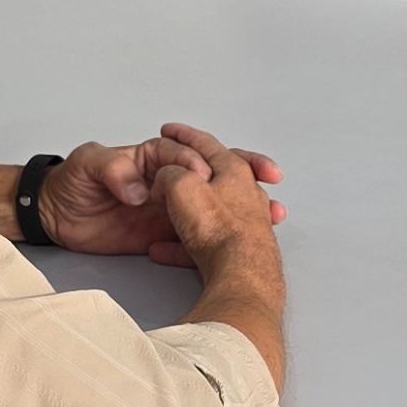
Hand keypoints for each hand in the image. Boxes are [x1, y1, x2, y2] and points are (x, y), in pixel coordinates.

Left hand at [47, 133, 284, 264]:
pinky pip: (198, 237)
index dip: (199, 162)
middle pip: (215, 174)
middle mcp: (169, 180)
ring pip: (216, 206)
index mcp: (154, 157)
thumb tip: (139, 191)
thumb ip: (113, 171)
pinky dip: (220, 240)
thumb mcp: (88, 164)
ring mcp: (171, 208)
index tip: (207, 174)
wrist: (55, 216)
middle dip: (246, 174)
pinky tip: (241, 246)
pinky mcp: (166, 234)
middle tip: (269, 178)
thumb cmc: (72, 181)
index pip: (185, 155)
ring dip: (246, 209)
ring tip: (273, 214)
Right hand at [151, 123, 289, 268]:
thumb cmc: (218, 230)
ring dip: (186, 210)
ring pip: (210, 210)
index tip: (171, 131)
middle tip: (173, 170)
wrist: (240, 276)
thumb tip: (164, 176)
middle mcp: (244, 193)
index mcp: (233, 170)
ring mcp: (244, 222)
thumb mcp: (183, 188)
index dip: (183, 134)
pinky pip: (203, 242)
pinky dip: (182, 243)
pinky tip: (163, 249)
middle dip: (192, 171)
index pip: (205, 144)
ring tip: (164, 214)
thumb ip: (170, 174)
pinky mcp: (237, 250)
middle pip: (215, 175)